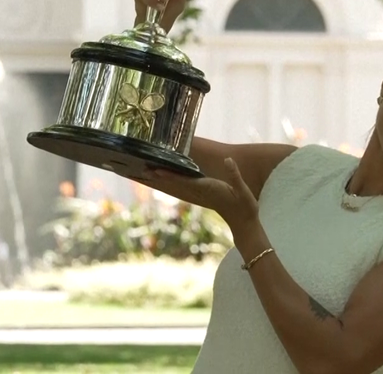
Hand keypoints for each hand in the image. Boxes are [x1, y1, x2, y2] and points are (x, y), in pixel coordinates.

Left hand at [137, 158, 259, 232]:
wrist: (243, 222)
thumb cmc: (245, 206)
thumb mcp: (244, 191)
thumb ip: (235, 176)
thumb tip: (229, 160)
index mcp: (207, 188)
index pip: (184, 181)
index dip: (169, 176)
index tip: (155, 170)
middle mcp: (198, 192)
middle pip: (172, 184)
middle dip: (155, 177)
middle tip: (137, 170)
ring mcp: (197, 194)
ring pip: (172, 186)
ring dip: (157, 180)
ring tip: (140, 172)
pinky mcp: (198, 194)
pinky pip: (178, 187)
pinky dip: (167, 181)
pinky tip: (159, 177)